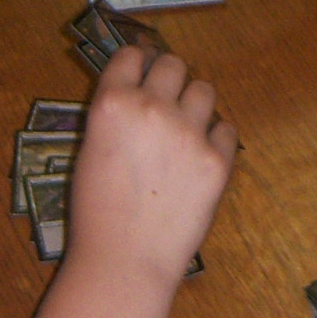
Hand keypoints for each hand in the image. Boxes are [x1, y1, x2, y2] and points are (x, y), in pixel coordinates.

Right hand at [65, 46, 236, 286]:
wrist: (125, 261)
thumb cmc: (95, 213)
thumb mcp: (89, 151)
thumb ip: (114, 117)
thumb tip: (135, 94)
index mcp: (112, 103)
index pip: (131, 56)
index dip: (137, 63)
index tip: (141, 72)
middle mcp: (152, 107)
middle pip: (173, 64)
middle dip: (168, 80)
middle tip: (165, 101)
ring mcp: (189, 132)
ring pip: (203, 89)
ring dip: (194, 104)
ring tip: (185, 130)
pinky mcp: (218, 158)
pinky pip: (227, 128)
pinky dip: (216, 137)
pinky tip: (201, 156)